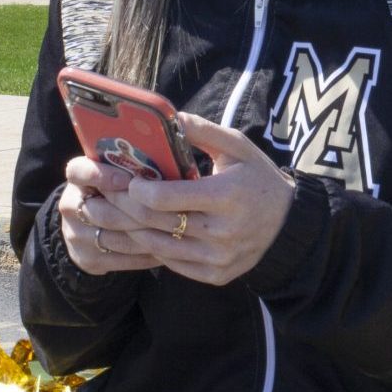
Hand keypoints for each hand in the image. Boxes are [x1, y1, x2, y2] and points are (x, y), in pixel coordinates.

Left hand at [56, 113, 297, 284]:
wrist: (289, 226)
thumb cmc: (258, 179)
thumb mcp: (238, 147)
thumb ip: (200, 130)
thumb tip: (165, 116)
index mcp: (228, 195)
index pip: (167, 198)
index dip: (139, 189)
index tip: (128, 180)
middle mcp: (223, 231)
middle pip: (155, 223)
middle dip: (123, 208)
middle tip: (102, 198)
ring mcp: (218, 258)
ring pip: (157, 246)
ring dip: (129, 231)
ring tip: (110, 216)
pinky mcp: (215, 275)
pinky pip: (171, 263)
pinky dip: (151, 248)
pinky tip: (137, 234)